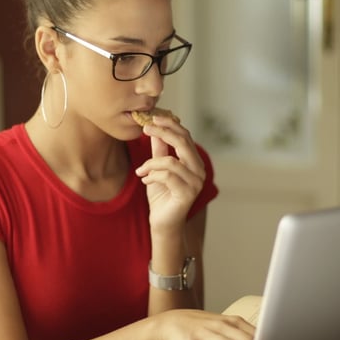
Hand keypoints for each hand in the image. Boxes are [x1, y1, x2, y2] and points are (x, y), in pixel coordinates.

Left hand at [134, 116, 205, 232]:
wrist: (162, 221)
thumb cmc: (161, 194)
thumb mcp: (157, 167)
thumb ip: (159, 149)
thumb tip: (154, 128)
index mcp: (194, 161)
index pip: (185, 135)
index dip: (169, 124)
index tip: (152, 118)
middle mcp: (199, 169)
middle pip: (183, 142)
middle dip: (163, 132)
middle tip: (146, 128)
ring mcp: (196, 182)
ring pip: (171, 161)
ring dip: (150, 164)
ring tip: (140, 171)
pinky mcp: (188, 194)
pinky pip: (167, 176)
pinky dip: (152, 175)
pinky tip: (145, 180)